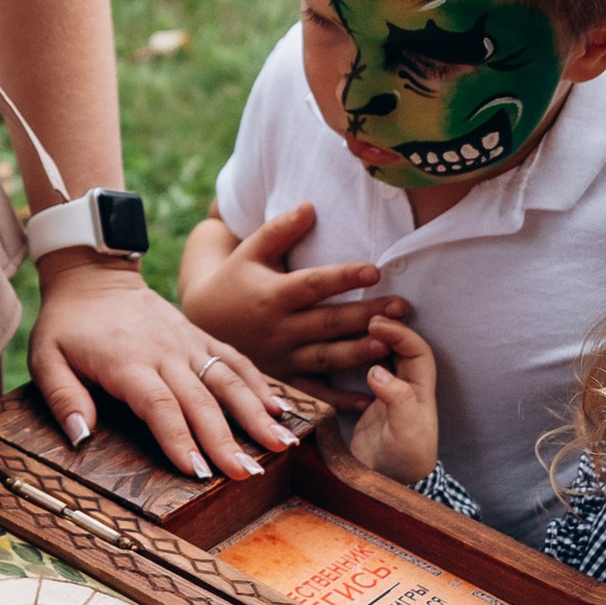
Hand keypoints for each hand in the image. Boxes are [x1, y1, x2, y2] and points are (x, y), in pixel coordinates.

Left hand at [30, 254, 297, 479]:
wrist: (93, 275)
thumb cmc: (67, 323)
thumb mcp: (46, 356)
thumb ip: (62, 396)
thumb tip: (80, 437)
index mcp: (126, 362)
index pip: (159, 406)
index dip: (179, 439)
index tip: (199, 471)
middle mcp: (164, 352)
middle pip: (200, 401)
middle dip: (226, 440)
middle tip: (247, 473)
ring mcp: (187, 342)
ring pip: (227, 380)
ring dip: (255, 414)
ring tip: (281, 444)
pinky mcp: (199, 336)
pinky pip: (233, 359)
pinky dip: (257, 383)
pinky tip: (278, 408)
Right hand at [181, 205, 400, 384]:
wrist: (203, 323)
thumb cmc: (234, 280)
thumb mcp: (250, 252)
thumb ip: (280, 230)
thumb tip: (311, 205)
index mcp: (272, 295)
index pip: (313, 285)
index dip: (343, 277)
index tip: (375, 270)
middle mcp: (278, 329)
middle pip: (327, 322)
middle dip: (365, 315)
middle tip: (402, 306)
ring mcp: (281, 357)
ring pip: (325, 358)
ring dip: (359, 353)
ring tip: (390, 345)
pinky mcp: (284, 378)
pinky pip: (314, 392)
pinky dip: (340, 400)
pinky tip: (369, 398)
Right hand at [342, 314, 439, 484]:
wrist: (385, 488)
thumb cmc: (404, 462)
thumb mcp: (406, 432)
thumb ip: (397, 400)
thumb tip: (377, 371)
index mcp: (421, 391)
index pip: (416, 351)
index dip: (400, 334)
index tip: (376, 325)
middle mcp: (406, 389)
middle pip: (400, 348)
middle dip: (385, 330)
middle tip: (364, 318)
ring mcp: (386, 396)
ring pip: (382, 357)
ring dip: (370, 342)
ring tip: (351, 330)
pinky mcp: (368, 405)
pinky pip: (363, 373)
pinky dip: (356, 359)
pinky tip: (341, 354)